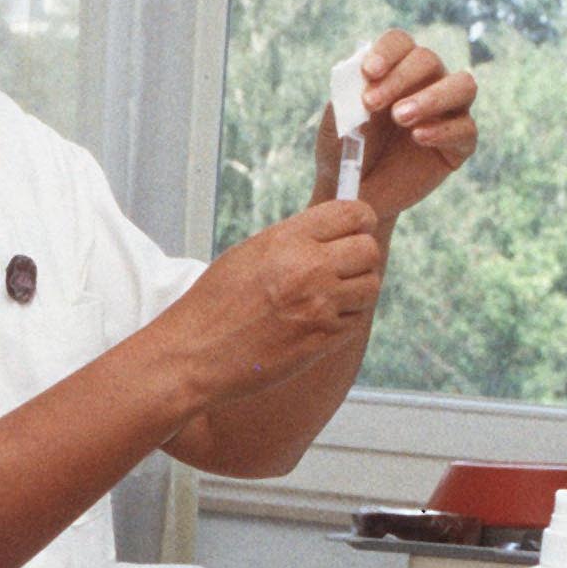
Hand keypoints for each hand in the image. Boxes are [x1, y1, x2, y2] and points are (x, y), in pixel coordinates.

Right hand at [162, 199, 382, 405]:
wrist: (197, 354)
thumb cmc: (215, 303)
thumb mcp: (250, 253)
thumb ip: (294, 239)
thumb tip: (334, 232)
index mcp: (287, 240)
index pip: (353, 214)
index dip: (360, 220)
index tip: (355, 229)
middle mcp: (309, 268)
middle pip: (369, 250)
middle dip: (359, 256)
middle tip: (340, 266)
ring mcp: (320, 306)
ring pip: (370, 286)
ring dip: (355, 290)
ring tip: (325, 296)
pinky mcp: (324, 339)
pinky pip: (356, 319)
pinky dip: (344, 319)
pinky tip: (315, 320)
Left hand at [316, 28, 476, 220]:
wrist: (354, 193)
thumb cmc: (344, 150)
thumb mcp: (336, 122)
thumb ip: (346, 94)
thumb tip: (358, 69)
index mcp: (394, 70)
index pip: (400, 43)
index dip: (387, 52)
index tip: (368, 72)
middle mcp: (426, 83)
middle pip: (428, 60)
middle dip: (400, 78)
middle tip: (371, 104)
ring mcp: (448, 111)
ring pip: (463, 85)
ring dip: (431, 97)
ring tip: (400, 117)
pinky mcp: (460, 143)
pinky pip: (466, 129)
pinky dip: (442, 130)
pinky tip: (418, 138)